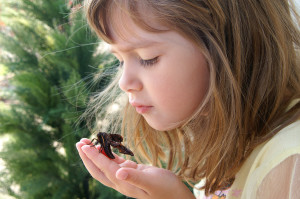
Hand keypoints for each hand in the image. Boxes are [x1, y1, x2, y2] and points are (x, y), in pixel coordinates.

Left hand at [76, 138, 194, 198]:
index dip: (93, 157)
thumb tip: (119, 172)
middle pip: (98, 169)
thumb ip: (135, 176)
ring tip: (89, 142)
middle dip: (87, 156)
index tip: (84, 145)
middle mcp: (121, 180)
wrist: (175, 196)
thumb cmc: (166, 189)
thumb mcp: (151, 181)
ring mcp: (126, 176)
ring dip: (96, 154)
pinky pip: (117, 162)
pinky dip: (109, 154)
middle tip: (80, 142)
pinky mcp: (132, 172)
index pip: (103, 168)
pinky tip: (106, 147)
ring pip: (105, 165)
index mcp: (123, 183)